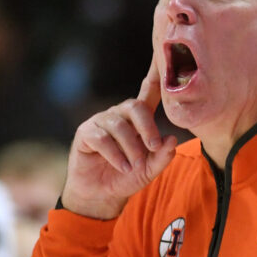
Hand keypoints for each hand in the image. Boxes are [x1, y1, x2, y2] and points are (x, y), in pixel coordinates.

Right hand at [62, 57, 177, 218]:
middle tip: (153, 147)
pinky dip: (115, 155)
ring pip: (119, 126)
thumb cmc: (128, 177)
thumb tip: (172, 139)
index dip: (156, 76)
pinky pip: (102, 138)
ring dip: (131, 147)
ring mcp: (101, 122)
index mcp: (138, 119)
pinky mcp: (85, 133)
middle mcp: (119, 115)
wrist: (102, 195)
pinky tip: (122, 167)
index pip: (148, 93)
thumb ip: (163, 156)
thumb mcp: (150, 170)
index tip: (163, 60)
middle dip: (147, 127)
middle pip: (135, 106)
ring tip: (134, 166)